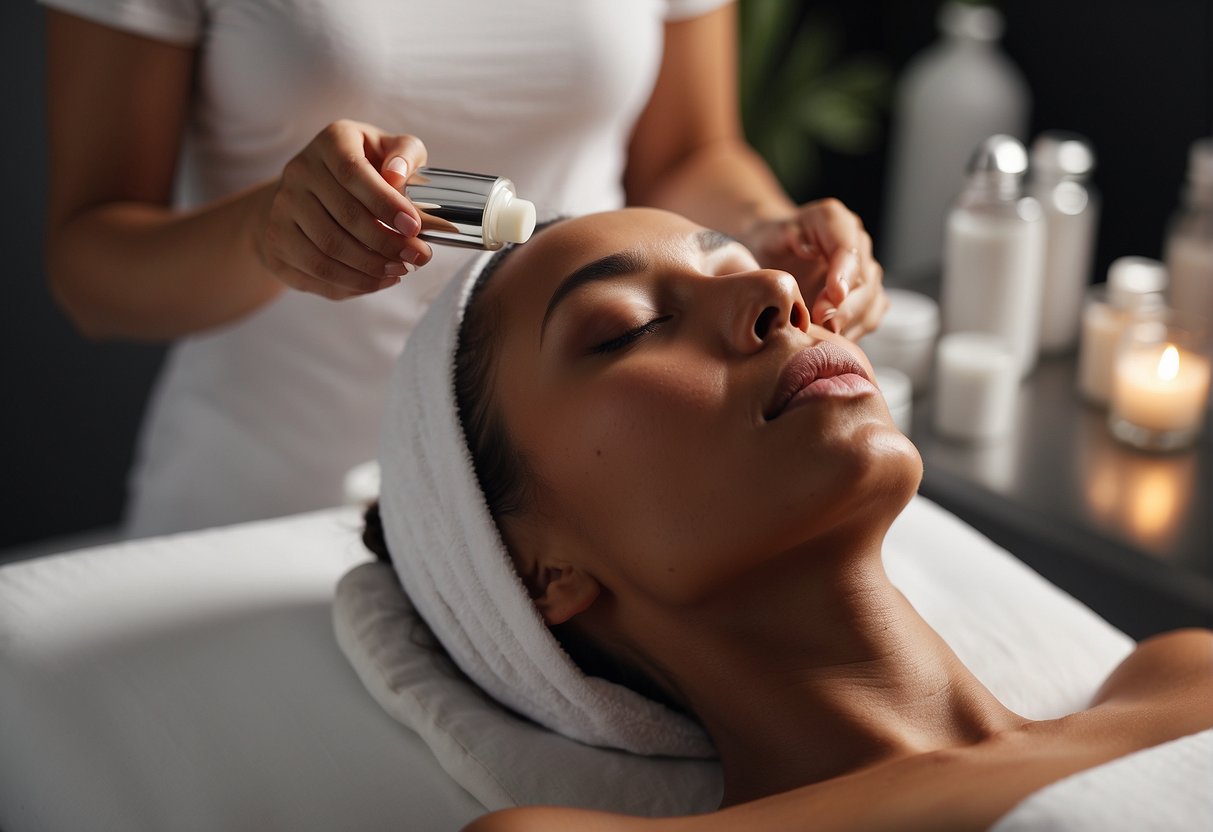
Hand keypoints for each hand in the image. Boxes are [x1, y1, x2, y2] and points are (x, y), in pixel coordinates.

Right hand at [255, 120, 433, 299]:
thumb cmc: (365, 168)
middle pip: (343, 216)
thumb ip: (405, 155)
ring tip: (400, 271)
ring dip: (371, 268)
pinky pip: (315, 271)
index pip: (352, 173)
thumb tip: (397, 174)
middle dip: (387, 243)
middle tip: (417, 257)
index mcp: (331, 142)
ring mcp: (282, 207)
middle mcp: (299, 170)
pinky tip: (377, 280)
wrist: (313, 189)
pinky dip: (351, 283)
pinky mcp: (276, 240)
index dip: (385, 203)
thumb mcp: (390, 150)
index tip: (414, 227)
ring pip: (328, 249)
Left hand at [741, 199, 887, 339]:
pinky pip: (870, 316)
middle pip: (866, 280)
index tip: (835, 295)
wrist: (778, 249)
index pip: (849, 249)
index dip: (844, 274)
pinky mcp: (866, 295)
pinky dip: (854, 331)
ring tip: (824, 335)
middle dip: (846, 305)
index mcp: (837, 221)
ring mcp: (865, 271)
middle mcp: (859, 244)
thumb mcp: (772, 233)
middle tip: (821, 321)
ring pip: (872, 301)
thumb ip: (790, 237)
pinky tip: (832, 340)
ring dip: (851, 322)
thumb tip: (810, 250)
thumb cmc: (773, 241)